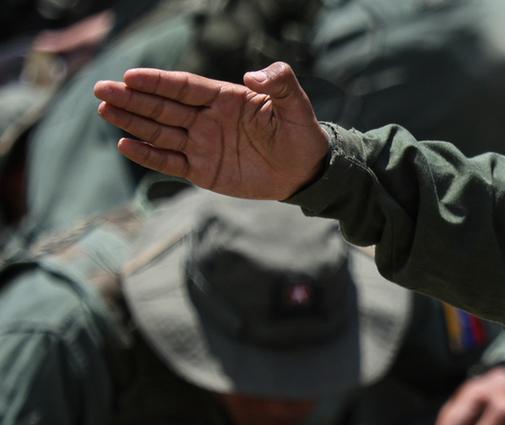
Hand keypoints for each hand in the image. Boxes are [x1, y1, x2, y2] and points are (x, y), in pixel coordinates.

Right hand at [92, 62, 329, 200]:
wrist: (306, 172)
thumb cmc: (300, 134)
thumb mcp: (295, 106)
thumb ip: (280, 83)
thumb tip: (254, 74)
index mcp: (224, 98)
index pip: (183, 87)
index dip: (157, 82)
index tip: (130, 76)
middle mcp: (206, 119)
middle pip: (163, 107)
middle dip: (132, 99)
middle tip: (101, 90)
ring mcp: (201, 144)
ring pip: (160, 131)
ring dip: (132, 122)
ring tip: (104, 110)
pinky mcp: (202, 170)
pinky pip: (170, 162)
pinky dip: (148, 155)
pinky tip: (125, 145)